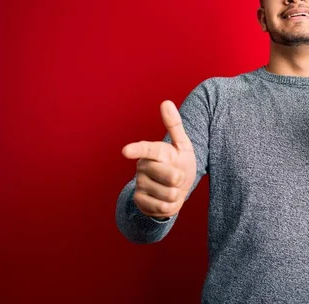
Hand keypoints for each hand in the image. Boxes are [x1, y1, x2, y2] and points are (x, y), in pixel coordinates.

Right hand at [122, 100, 196, 218]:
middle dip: (180, 179)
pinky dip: (170, 206)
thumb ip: (174, 125)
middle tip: (178, 177)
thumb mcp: (182, 145)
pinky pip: (162, 208)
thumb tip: (166, 102)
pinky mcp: (139, 200)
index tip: (126, 151)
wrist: (175, 189)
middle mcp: (143, 166)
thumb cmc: (179, 162)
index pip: (146, 150)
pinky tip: (165, 200)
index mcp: (154, 151)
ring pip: (168, 194)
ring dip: (175, 194)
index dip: (137, 150)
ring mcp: (140, 184)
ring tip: (171, 188)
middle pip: (170, 176)